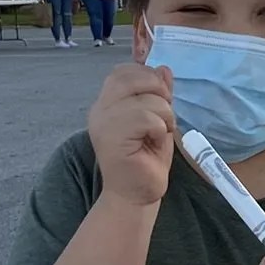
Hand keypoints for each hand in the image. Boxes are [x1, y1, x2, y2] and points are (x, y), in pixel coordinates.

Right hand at [87, 64, 174, 206]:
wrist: (135, 196)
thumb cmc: (146, 161)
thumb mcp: (158, 119)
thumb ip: (159, 94)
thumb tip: (164, 68)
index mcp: (107, 103)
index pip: (123, 71)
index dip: (148, 77)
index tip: (160, 100)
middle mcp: (100, 109)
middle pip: (132, 77)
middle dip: (158, 92)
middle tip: (163, 116)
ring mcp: (103, 123)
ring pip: (146, 99)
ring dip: (164, 115)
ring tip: (159, 133)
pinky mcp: (112, 137)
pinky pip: (145, 117)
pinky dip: (159, 128)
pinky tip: (154, 142)